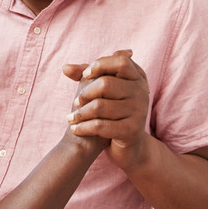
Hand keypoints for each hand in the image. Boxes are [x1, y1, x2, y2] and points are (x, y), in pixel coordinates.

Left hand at [64, 49, 149, 169]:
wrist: (129, 146)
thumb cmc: (112, 112)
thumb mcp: (102, 91)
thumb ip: (86, 75)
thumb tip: (65, 67)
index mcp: (137, 78)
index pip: (121, 62)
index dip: (100, 65)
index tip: (86, 75)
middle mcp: (141, 93)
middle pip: (106, 84)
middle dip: (85, 94)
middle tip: (76, 103)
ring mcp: (138, 112)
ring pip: (100, 106)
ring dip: (80, 113)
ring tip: (71, 118)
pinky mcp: (131, 131)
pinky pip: (100, 126)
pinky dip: (83, 127)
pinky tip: (75, 129)